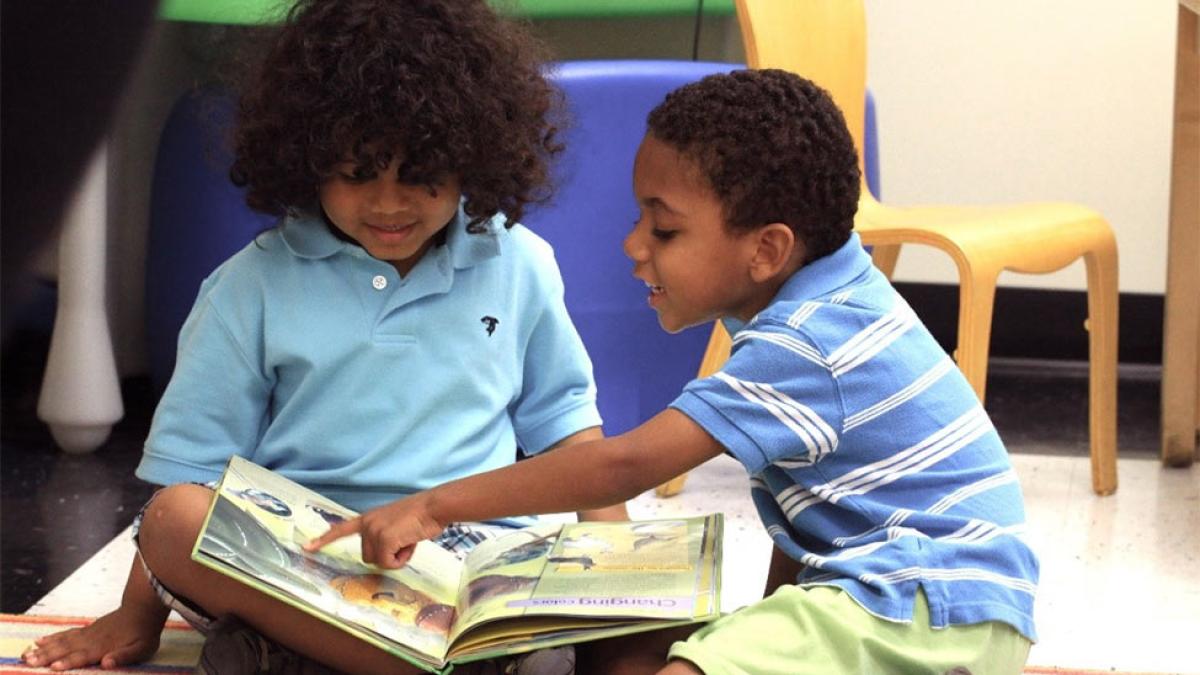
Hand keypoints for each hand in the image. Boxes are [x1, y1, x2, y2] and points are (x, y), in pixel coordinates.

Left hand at [304, 494, 443, 568]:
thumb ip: (384, 534)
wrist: (433, 506)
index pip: (342, 529)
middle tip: (404, 540)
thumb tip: (384, 553)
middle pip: (368, 557)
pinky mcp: (383, 539)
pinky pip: (390, 563)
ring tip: (408, 539)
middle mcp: (367, 524)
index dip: (324, 539)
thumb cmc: (420, 516)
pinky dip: (402, 558)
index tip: (307, 547)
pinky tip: (410, 542)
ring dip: (396, 557)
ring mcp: (374, 531)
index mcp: (368, 518)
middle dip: (387, 555)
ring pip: (379, 562)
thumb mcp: (396, 524)